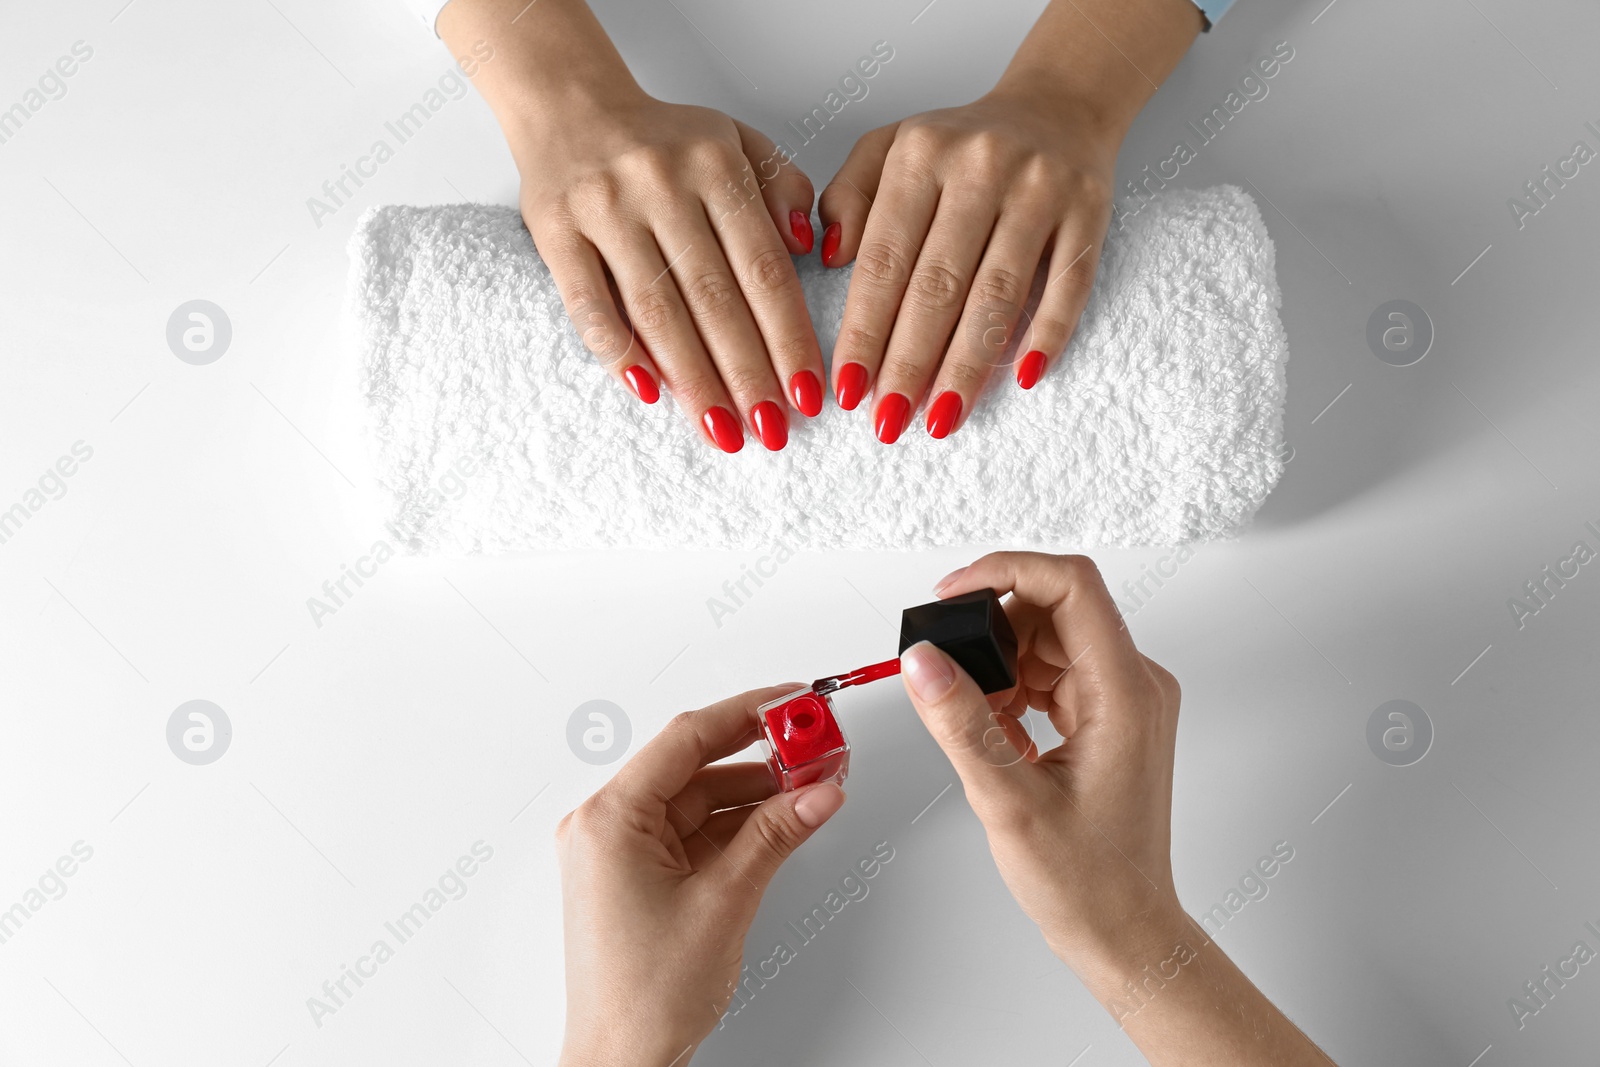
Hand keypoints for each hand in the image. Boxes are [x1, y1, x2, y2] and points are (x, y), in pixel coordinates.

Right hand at [440, 0, 823, 452]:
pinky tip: (649, 393)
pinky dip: (618, 351)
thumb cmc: (665, 141)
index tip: (809, 393)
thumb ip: (783, 188)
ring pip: (657, 309)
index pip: (764, 267)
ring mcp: (604, 209)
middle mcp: (661, 185)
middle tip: (772, 432)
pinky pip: (588, 303)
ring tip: (722, 431)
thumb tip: (809, 249)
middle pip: (715, 297)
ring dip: (693, 379)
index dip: (788, 336)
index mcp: (715, 166)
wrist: (567, 101)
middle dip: (748, 373)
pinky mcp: (555, 231)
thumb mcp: (737, 142)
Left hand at [556, 686, 845, 1065]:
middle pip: (695, 766)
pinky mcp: (640, 876)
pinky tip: (782, 820)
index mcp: (609, 820)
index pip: (686, 738)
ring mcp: (623, 852)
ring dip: (756, 792)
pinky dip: (739, 825)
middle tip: (816, 744)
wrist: (623, 1061)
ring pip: (700, 799)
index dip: (748, 713)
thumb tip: (815, 792)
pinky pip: (695, 831)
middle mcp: (608, 827)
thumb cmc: (641, 998)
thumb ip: (775, 836)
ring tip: (812, 783)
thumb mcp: (724, 902)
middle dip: (761, 756)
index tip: (793, 701)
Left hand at [818, 0, 1201, 440]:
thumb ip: (849, 197)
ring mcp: (1040, 189)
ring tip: (943, 418)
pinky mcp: (1089, 212)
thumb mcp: (889, 149)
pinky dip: (1046, 335)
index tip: (847, 389)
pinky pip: (1068, 285)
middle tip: (889, 422)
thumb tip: (826, 258)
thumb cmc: (960, 145)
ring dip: (968, 366)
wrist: (1058, 105)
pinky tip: (1020, 379)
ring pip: (999, 294)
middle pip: (939, 285)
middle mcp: (981, 168)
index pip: (885, 259)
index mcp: (921, 154)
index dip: (864, 330)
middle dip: (909, 362)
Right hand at [901, 552, 1332, 1065]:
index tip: (953, 592)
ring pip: (1049, 640)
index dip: (1006, 571)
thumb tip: (923, 661)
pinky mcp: (1107, 718)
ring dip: (1000, 664)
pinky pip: (1052, 674)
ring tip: (976, 720)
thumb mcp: (1008, 801)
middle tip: (948, 670)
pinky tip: (995, 732)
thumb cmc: (1089, 883)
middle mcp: (1134, 686)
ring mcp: (1123, 701)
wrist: (1125, 932)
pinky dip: (1013, 690)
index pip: (1071, 585)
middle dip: (993, 629)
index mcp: (1125, 693)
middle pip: (1055, 608)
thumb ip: (961, 722)